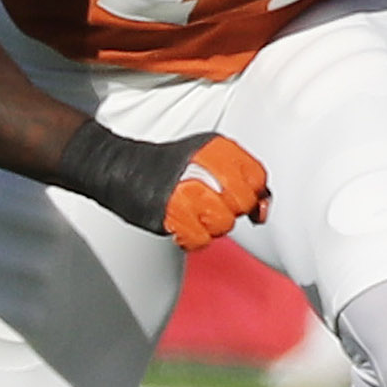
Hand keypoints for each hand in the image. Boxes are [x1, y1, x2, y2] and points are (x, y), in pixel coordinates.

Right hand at [165, 135, 270, 250]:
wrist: (123, 170)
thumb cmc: (171, 167)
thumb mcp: (213, 159)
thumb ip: (244, 179)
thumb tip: (263, 209)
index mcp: (215, 148)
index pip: (256, 176)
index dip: (254, 192)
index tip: (245, 196)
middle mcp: (200, 166)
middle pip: (242, 202)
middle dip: (233, 209)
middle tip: (215, 204)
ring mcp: (183, 190)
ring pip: (224, 223)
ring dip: (213, 226)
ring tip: (197, 213)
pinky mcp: (167, 214)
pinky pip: (200, 239)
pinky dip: (194, 237)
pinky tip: (185, 224)